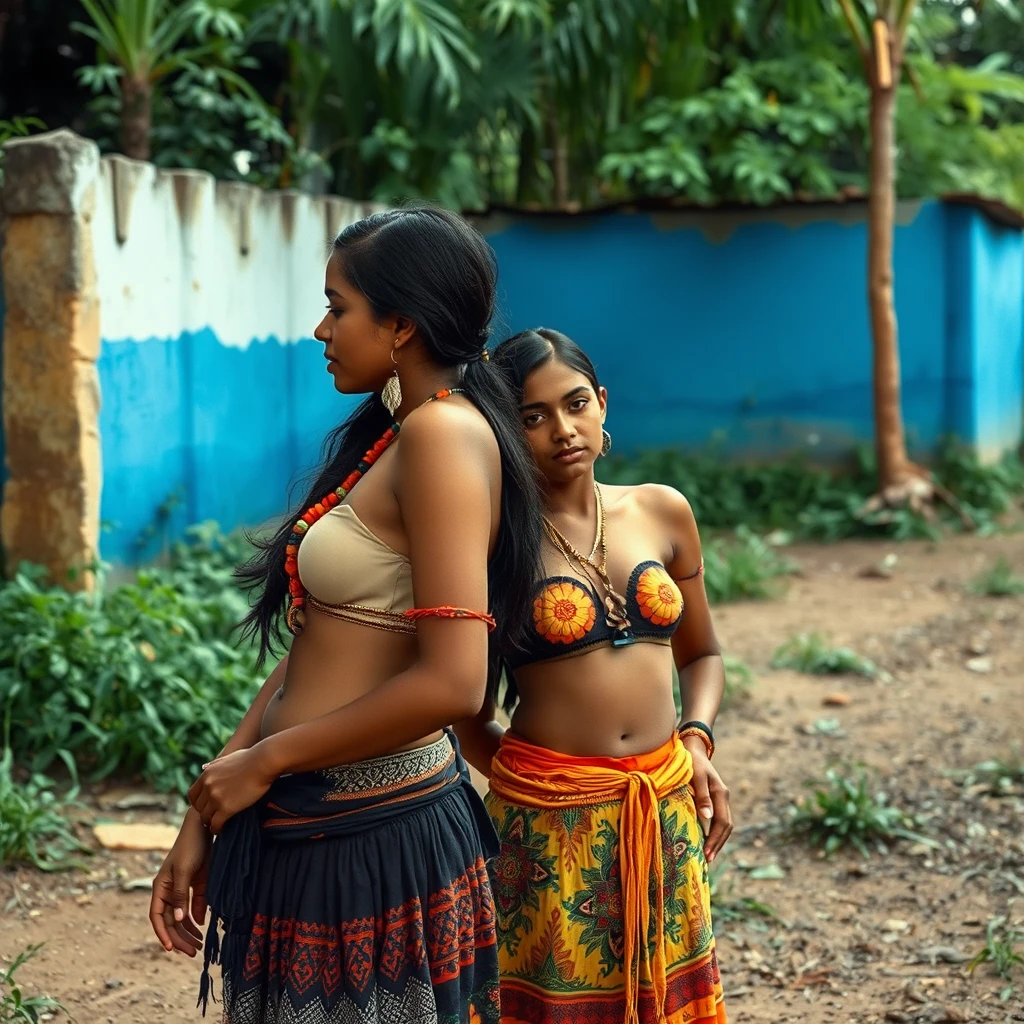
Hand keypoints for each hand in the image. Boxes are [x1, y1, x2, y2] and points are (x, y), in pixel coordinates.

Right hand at [149, 808, 211, 956]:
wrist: (205, 827)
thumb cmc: (191, 846)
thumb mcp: (185, 871)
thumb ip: (181, 896)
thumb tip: (177, 920)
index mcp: (160, 887)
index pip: (157, 916)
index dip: (163, 934)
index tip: (171, 949)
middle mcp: (169, 890)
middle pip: (170, 921)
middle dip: (180, 937)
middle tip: (193, 952)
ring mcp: (182, 888)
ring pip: (181, 916)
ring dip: (189, 931)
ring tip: (199, 945)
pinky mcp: (196, 884)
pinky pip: (193, 906)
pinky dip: (197, 918)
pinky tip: (202, 927)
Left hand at [187, 744, 276, 834]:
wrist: (262, 763)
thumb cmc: (250, 758)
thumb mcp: (227, 757)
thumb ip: (214, 765)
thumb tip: (204, 767)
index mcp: (207, 774)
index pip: (192, 794)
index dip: (197, 802)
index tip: (204, 806)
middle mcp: (208, 786)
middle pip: (198, 807)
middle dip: (203, 812)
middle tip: (210, 817)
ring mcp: (216, 798)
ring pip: (205, 817)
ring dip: (209, 822)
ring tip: (215, 825)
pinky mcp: (226, 808)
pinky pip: (215, 823)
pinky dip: (216, 828)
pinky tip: (220, 830)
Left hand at [681, 735, 732, 863]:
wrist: (693, 748)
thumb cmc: (691, 761)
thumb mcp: (696, 776)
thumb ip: (702, 795)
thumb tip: (707, 817)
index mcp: (720, 794)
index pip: (722, 823)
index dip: (715, 840)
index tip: (707, 854)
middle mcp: (722, 798)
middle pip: (726, 827)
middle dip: (717, 844)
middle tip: (707, 861)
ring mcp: (719, 799)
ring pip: (723, 824)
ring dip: (716, 840)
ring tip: (707, 855)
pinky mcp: (713, 799)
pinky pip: (717, 819)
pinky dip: (712, 832)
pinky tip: (704, 840)